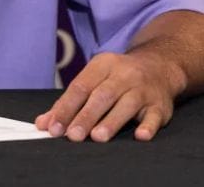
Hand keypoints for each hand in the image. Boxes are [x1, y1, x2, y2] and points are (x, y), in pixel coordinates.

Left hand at [35, 48, 185, 141]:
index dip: (65, 108)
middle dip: (86, 116)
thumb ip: (69, 102)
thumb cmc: (117, 78)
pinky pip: (154, 115)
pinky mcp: (160, 105)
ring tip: (98, 137)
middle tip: (73, 136)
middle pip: (102, 96)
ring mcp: (143, 89)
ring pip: (127, 104)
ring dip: (112, 121)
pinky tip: (141, 136)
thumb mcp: (94, 79)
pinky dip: (148, 125)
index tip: (53, 128)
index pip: (80, 87)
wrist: (159, 66)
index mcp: (103, 65)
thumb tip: (43, 124)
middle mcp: (124, 75)